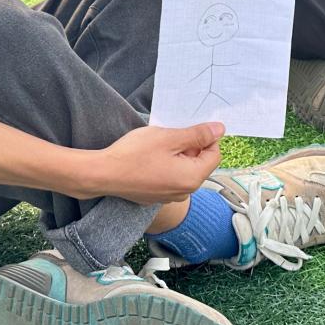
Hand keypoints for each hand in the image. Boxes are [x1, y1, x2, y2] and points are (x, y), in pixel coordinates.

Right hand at [93, 123, 223, 204]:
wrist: (104, 174)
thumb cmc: (135, 154)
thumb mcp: (170, 137)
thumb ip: (198, 135)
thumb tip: (220, 130)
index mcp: (193, 178)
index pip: (214, 155)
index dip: (206, 138)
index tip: (189, 127)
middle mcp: (184, 192)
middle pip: (199, 163)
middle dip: (190, 147)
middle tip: (171, 134)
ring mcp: (169, 197)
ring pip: (184, 170)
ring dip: (177, 155)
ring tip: (158, 145)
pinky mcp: (155, 196)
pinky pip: (170, 178)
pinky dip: (166, 166)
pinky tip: (149, 158)